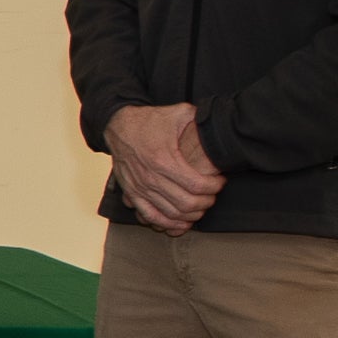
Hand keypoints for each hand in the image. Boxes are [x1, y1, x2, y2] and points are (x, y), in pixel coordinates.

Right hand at [105, 102, 223, 233]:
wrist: (117, 125)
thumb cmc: (150, 120)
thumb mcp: (178, 113)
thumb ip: (201, 118)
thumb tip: (220, 123)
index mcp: (163, 159)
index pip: (196, 185)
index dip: (214, 187)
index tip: (220, 181)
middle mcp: (150, 177)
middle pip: (186, 203)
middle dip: (206, 202)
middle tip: (212, 195)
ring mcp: (139, 187)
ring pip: (171, 213)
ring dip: (190, 214)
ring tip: (201, 206)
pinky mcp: (131, 193)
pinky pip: (150, 216)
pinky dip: (167, 223)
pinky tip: (181, 221)